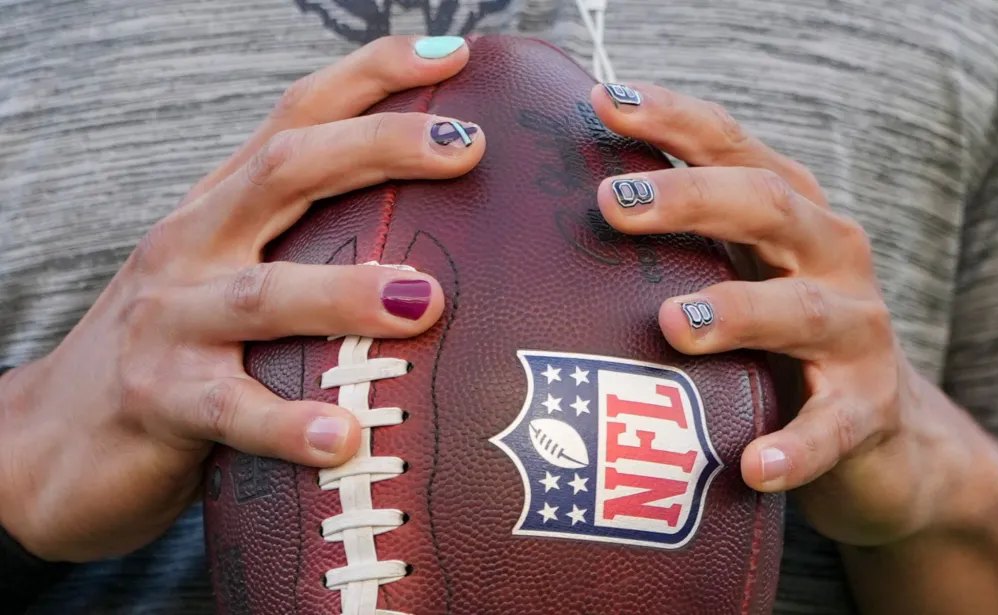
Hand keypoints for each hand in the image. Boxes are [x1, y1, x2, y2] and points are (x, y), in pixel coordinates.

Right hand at [0, 36, 485, 561]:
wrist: (52, 441)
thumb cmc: (173, 353)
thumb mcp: (229, 281)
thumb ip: (302, 251)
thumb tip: (427, 253)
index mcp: (222, 209)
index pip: (298, 115)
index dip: (372, 76)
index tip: (453, 54)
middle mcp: (195, 245)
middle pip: (288, 169)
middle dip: (379, 147)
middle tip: (465, 146)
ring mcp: (172, 320)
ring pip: (264, 293)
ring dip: (345, 293)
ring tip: (423, 301)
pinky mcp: (157, 401)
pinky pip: (231, 409)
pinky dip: (288, 422)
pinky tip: (343, 435)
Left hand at [589, 83, 997, 545]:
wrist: (880, 430)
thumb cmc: (777, 335)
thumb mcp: (735, 270)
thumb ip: (676, 241)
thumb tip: (555, 217)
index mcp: (788, 211)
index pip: (730, 146)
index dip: (672, 120)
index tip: (604, 102)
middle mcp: (828, 254)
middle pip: (766, 206)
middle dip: (689, 199)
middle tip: (611, 204)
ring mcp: (855, 330)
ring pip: (800, 309)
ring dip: (737, 310)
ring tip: (673, 323)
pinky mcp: (867, 408)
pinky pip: (832, 428)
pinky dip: (795, 445)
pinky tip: (753, 465)